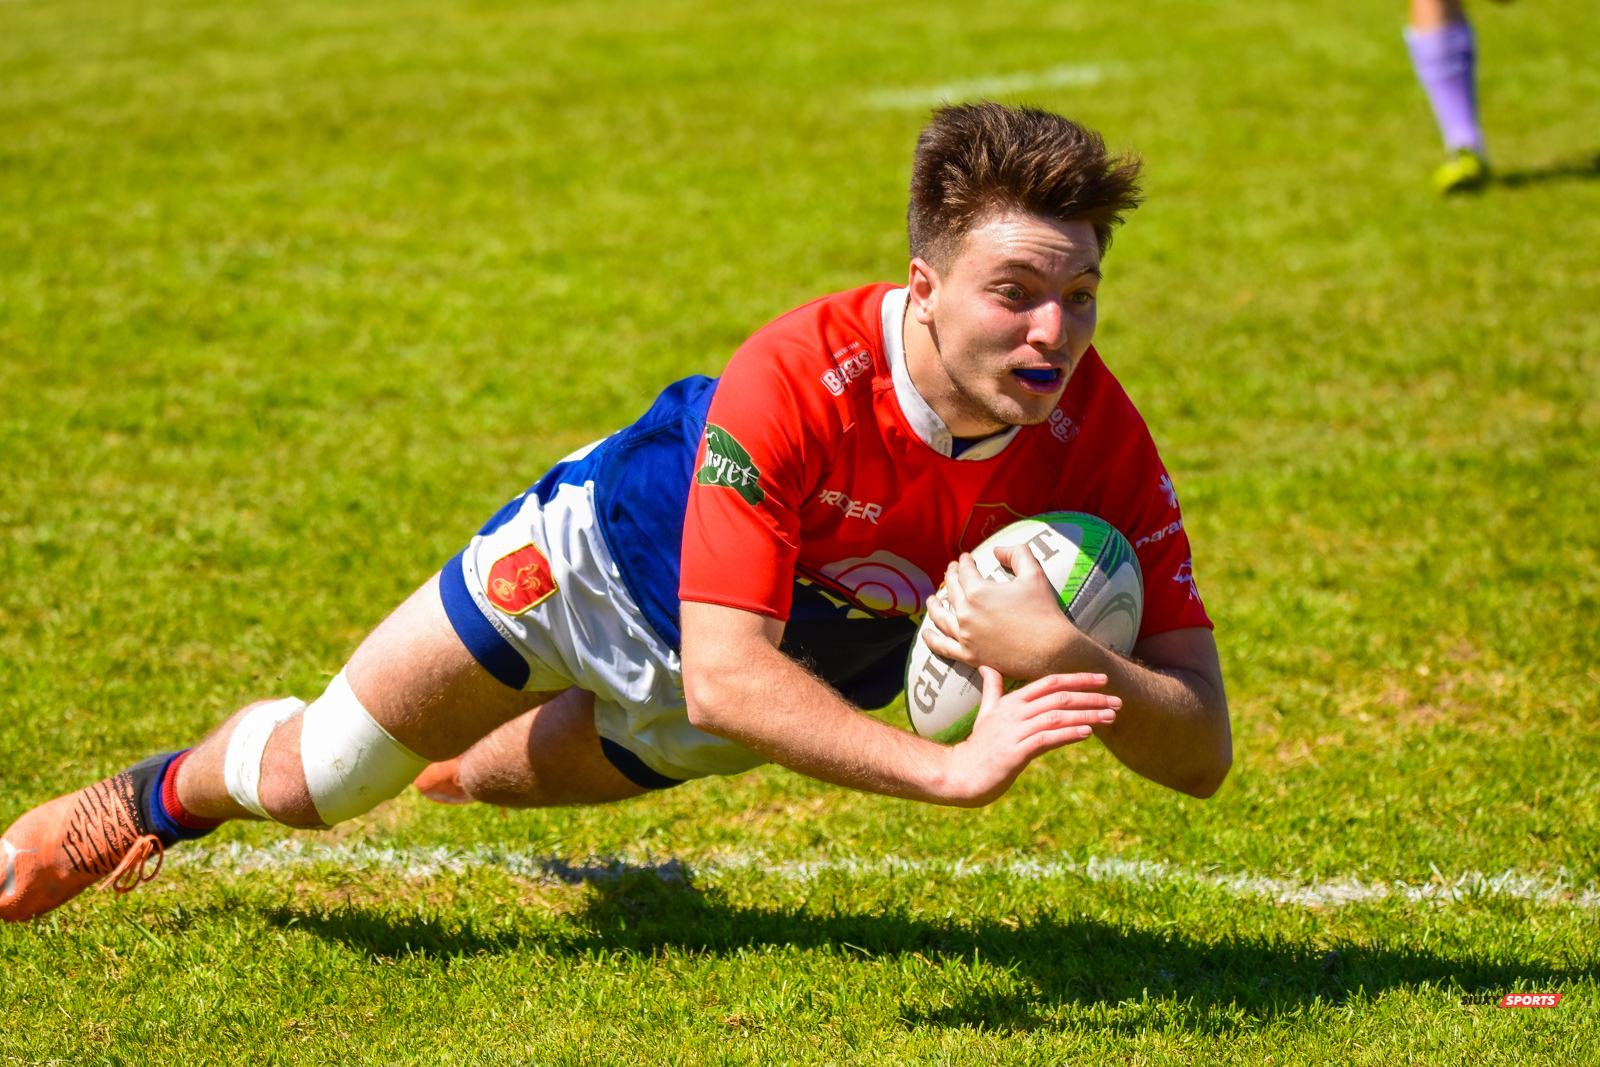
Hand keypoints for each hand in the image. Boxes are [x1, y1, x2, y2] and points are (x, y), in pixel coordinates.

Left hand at [921, 543, 1086, 679]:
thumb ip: (1016, 553)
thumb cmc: (1044, 611)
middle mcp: (966, 613)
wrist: (1053, 651)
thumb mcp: (1034, 573)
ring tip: (932, 599)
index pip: (965, 572)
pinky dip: (932, 639)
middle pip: (952, 591)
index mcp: (978, 591)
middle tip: (952, 570)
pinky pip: (943, 647)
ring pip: (941, 618)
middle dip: (951, 577)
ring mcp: (965, 637)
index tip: (965, 558)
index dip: (964, 562)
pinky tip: (926, 634)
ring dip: (934, 606)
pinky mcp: (969, 656)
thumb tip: (997, 549)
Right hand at [941, 666, 1118, 805]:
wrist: (960, 773)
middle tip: (1117, 701)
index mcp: (1012, 701)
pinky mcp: (1016, 752)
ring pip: (1057, 716)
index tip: (1102, 680)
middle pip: (1059, 697)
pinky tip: (1087, 733)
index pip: (1050, 682)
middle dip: (1091, 697)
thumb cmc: (977, 745)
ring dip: (1088, 715)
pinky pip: (1047, 739)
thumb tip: (987, 666)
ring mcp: (1015, 731)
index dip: (1078, 678)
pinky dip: (1069, 733)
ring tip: (1111, 717)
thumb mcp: (986, 713)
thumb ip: (993, 689)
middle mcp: (1015, 712)